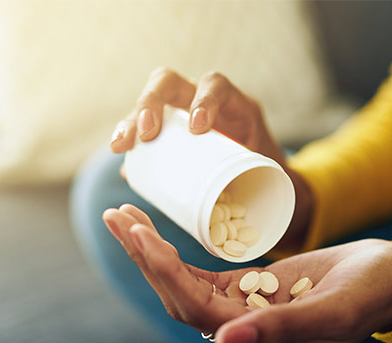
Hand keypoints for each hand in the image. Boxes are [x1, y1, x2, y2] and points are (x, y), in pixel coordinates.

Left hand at [103, 204, 391, 342]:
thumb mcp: (335, 308)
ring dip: (153, 255)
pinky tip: (155, 232)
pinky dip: (176, 255)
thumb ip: (282, 328)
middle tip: (116, 216)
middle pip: (181, 300)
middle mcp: (248, 338)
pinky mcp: (251, 292)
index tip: (138, 232)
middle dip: (146, 259)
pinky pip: (203, 277)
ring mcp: (246, 315)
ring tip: (124, 217)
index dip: (165, 272)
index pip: (199, 311)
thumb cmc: (373, 292)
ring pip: (186, 287)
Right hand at [109, 67, 312, 249]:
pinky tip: (125, 162)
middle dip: (152, 103)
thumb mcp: (270, 174)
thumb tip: (233, 211)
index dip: (204, 99)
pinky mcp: (167, 132)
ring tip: (121, 147)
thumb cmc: (269, 177)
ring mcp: (180, 113)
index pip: (216, 85)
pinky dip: (131, 143)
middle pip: (169, 83)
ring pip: (148, 105)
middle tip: (145, 133)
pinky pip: (142, 129)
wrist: (266, 181)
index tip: (197, 128)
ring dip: (130, 122)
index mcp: (234, 104)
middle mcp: (203, 100)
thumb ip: (260, 187)